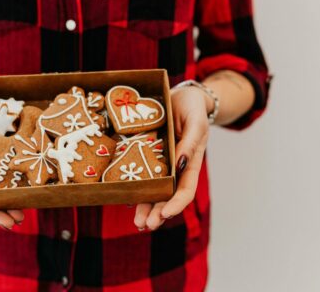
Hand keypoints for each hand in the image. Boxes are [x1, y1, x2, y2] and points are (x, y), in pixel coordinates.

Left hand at [134, 86, 209, 230]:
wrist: (181, 96)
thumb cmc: (193, 108)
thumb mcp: (196, 122)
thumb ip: (190, 142)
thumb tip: (182, 164)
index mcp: (190, 162)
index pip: (186, 189)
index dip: (177, 204)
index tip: (166, 214)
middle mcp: (174, 167)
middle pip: (166, 196)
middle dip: (156, 213)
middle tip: (145, 225)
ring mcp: (159, 161)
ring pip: (151, 189)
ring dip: (144, 206)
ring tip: (137, 222)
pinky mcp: (144, 152)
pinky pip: (138, 171)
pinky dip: (132, 185)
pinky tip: (123, 195)